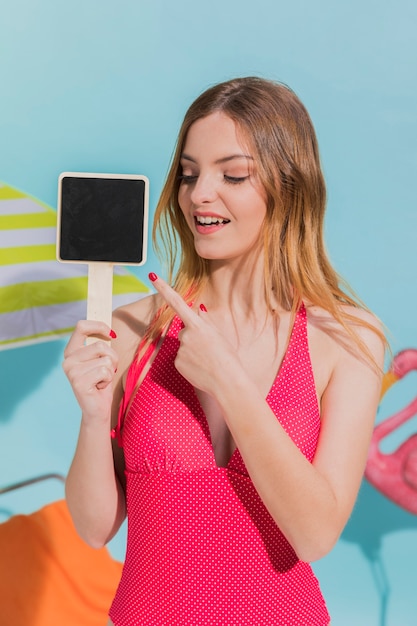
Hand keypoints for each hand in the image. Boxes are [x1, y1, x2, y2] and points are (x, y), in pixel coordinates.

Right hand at [63, 321, 118, 422]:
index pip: (81, 326)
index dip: (99, 326)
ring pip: (105, 359)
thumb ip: (101, 344)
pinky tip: (99, 387)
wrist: (97, 409)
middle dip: (112, 358)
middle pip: (100, 345)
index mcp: (71, 351)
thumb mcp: (101, 359)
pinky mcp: (78, 382)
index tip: (111, 333)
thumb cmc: (101, 382)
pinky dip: (108, 379)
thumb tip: (110, 330)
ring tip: (101, 380)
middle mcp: (68, 360)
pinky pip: (105, 371)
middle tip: (107, 370)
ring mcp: (71, 371)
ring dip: (111, 370)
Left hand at [149, 274, 239, 394]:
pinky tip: (200, 369)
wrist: (228, 382)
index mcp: (198, 324)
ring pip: (183, 346)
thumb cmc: (228, 357)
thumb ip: (206, 322)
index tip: (152, 276)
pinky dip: (189, 363)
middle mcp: (185, 335)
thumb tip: (198, 311)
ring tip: (207, 361)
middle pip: (184, 331)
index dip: (164, 288)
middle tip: (209, 350)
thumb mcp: (219, 334)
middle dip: (193, 338)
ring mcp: (180, 349)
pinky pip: (181, 359)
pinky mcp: (177, 363)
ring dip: (192, 351)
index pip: (177, 302)